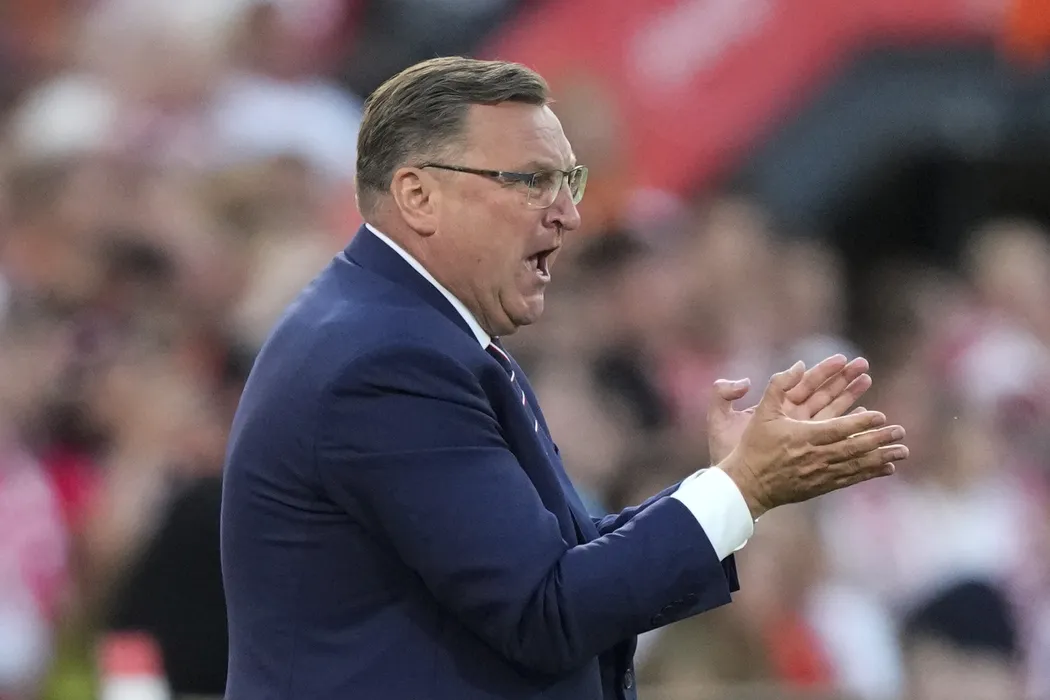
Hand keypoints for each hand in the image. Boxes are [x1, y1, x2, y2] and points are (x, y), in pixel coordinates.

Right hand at [718, 361, 907, 518]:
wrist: (747, 485)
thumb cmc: (754, 447)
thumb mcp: (762, 412)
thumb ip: (778, 386)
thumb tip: (799, 365)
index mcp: (802, 437)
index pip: (837, 428)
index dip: (860, 422)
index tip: (881, 415)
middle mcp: (814, 456)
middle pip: (853, 447)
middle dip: (879, 439)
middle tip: (900, 432)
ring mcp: (819, 473)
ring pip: (856, 464)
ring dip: (881, 457)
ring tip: (902, 451)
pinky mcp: (820, 486)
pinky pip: (850, 479)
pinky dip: (869, 473)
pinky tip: (886, 468)